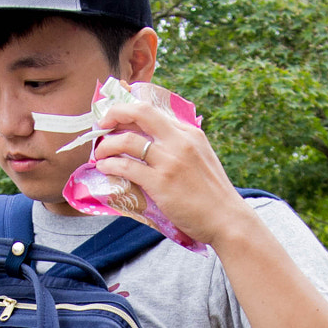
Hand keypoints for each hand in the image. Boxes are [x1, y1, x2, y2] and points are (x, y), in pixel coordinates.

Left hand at [84, 96, 249, 248]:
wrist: (227, 219)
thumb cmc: (212, 195)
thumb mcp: (201, 158)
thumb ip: (180, 147)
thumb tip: (153, 144)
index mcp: (190, 132)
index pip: (154, 109)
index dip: (130, 108)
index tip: (115, 114)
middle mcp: (179, 140)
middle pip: (140, 112)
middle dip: (115, 113)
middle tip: (102, 124)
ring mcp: (170, 160)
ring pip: (128, 141)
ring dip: (107, 145)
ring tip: (100, 154)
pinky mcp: (161, 182)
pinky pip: (126, 167)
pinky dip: (110, 166)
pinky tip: (105, 169)